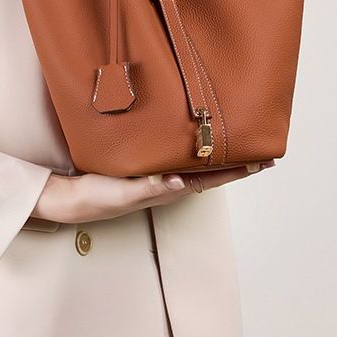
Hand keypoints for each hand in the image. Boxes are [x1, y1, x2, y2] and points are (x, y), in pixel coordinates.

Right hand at [30, 160, 275, 224]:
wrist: (73, 200)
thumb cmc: (98, 198)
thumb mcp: (124, 192)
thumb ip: (150, 187)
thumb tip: (178, 180)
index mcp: (170, 189)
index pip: (212, 178)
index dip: (239, 170)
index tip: (263, 162)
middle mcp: (170, 183)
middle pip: (211, 170)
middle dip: (238, 159)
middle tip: (262, 145)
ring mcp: (159, 175)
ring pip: (197, 163)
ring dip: (218, 152)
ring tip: (237, 137)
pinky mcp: (147, 166)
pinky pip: (178, 155)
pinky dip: (194, 147)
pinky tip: (196, 136)